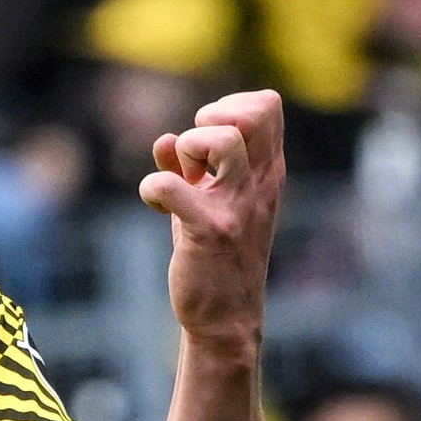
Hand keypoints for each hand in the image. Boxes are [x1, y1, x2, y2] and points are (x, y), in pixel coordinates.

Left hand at [139, 89, 284, 348]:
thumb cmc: (216, 256)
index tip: (206, 139)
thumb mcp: (209, 204)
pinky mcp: (210, 230)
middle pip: (252, 113)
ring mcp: (237, 206)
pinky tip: (155, 204)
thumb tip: (162, 140)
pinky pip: (172, 185)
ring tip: (181, 178)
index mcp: (266, 172)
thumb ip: (191, 170)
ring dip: (186, 148)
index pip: (267, 104)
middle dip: (208, 121)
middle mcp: (259, 184)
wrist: (225, 316)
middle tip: (193, 157)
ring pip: (221, 140)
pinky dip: (153, 188)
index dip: (228, 107)